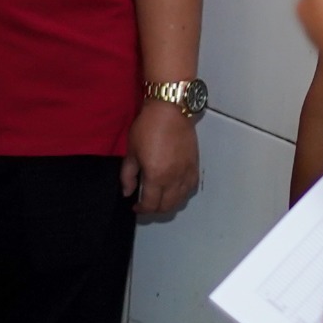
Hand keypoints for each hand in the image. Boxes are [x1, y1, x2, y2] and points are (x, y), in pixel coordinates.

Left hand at [123, 98, 200, 215]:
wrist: (171, 113)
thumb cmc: (146, 129)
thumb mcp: (131, 152)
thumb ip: (128, 175)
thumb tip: (128, 193)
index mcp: (156, 176)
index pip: (151, 204)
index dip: (142, 209)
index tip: (135, 207)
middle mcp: (174, 180)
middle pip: (167, 206)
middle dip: (155, 209)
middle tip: (146, 204)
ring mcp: (187, 174)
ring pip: (181, 200)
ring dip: (169, 204)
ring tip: (159, 198)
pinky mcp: (195, 168)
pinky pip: (190, 189)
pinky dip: (182, 195)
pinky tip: (173, 190)